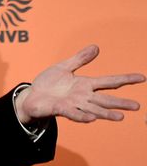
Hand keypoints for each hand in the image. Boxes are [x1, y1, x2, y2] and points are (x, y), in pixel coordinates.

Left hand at [16, 45, 143, 123]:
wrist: (31, 96)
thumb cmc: (48, 84)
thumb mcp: (63, 67)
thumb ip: (80, 59)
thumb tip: (96, 47)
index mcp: (85, 85)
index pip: (109, 81)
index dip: (125, 79)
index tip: (142, 77)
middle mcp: (82, 96)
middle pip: (105, 99)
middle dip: (120, 103)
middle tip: (137, 106)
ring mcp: (72, 104)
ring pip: (93, 109)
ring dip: (106, 113)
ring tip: (120, 117)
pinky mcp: (60, 109)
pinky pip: (73, 113)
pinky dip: (82, 116)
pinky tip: (92, 118)